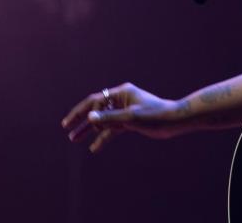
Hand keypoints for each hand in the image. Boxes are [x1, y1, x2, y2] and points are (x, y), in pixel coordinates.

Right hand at [61, 83, 187, 152]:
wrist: (175, 121)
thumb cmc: (155, 115)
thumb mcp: (131, 117)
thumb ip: (110, 118)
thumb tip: (90, 117)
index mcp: (122, 93)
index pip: (95, 100)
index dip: (81, 111)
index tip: (72, 123)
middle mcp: (122, 100)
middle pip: (96, 109)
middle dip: (81, 119)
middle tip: (66, 129)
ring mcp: (125, 111)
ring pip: (103, 120)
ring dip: (89, 129)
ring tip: (74, 139)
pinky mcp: (130, 121)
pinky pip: (112, 129)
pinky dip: (103, 137)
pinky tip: (94, 148)